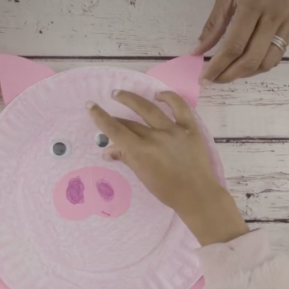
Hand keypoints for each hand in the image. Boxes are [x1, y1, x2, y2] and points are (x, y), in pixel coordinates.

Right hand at [88, 90, 247, 245]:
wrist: (197, 195)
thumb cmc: (167, 190)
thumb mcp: (143, 176)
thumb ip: (126, 158)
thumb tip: (108, 150)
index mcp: (141, 151)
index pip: (115, 130)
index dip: (100, 117)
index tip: (91, 106)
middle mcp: (155, 137)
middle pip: (130, 122)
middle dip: (115, 114)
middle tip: (107, 104)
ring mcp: (174, 130)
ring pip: (150, 109)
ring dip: (133, 99)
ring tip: (120, 93)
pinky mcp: (190, 128)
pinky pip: (180, 107)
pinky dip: (169, 98)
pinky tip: (159, 95)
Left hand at [194, 0, 288, 82]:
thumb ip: (214, 22)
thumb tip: (199, 48)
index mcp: (252, 6)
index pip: (233, 46)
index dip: (217, 66)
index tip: (204, 77)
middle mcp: (272, 18)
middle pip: (251, 60)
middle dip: (230, 75)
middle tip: (214, 79)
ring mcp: (286, 23)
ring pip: (268, 62)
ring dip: (247, 73)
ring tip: (230, 73)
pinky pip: (279, 53)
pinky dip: (262, 63)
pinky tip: (248, 62)